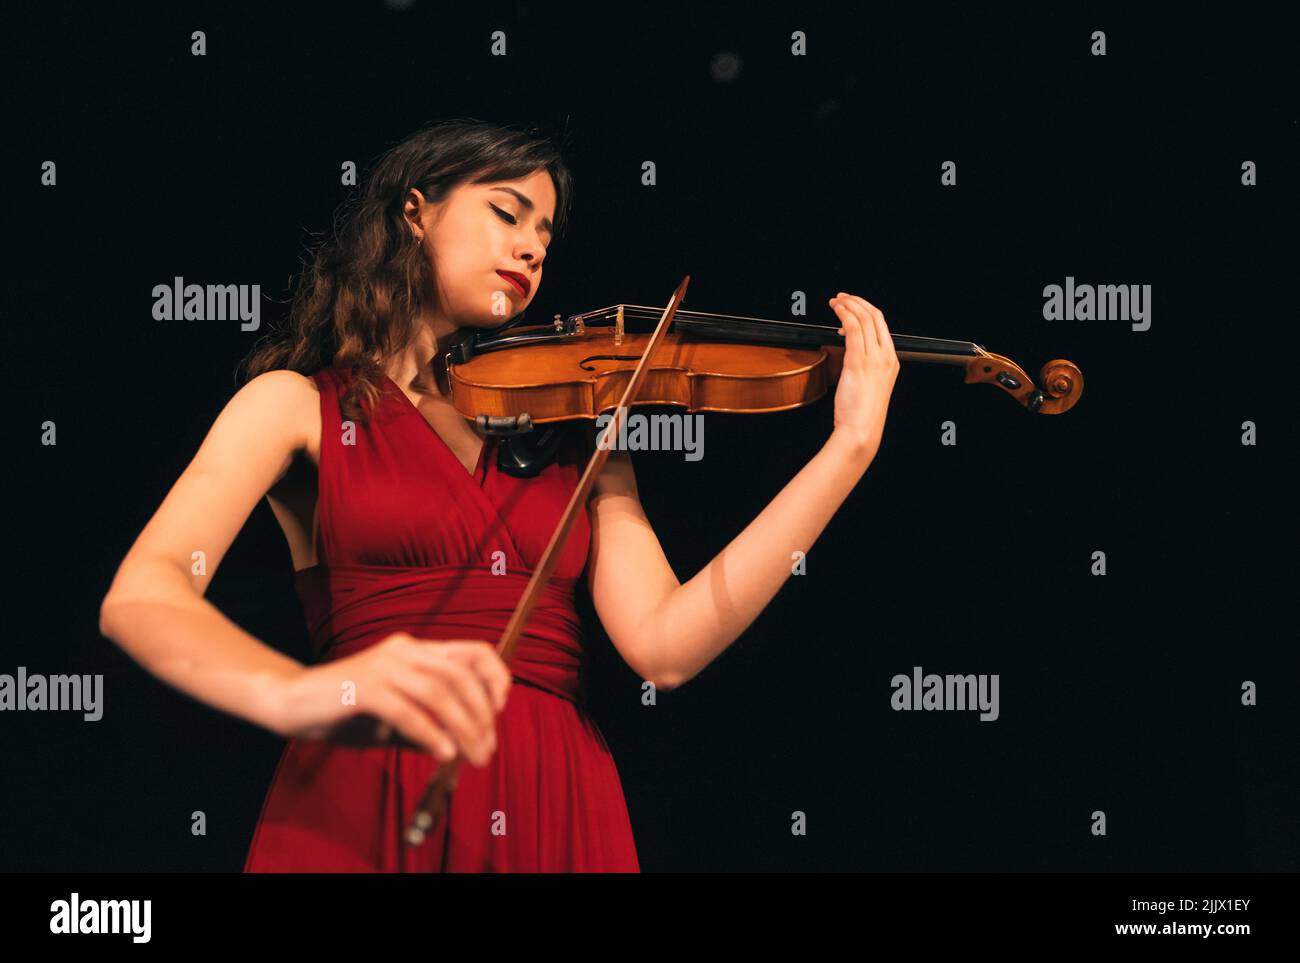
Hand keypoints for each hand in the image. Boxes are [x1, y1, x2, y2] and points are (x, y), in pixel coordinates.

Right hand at [272, 633, 511, 767]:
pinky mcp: (363, 687)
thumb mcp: (395, 720)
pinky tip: (442, 753)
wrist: (290, 703)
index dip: (494, 677)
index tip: (501, 710)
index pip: (472, 651)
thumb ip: (429, 726)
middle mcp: (404, 650)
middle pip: (460, 675)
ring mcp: (383, 665)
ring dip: (462, 726)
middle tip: (487, 749)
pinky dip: (429, 733)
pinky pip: (407, 710)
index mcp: (415, 650)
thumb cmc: (344, 712)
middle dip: (481, 714)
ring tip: (471, 756)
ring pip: (439, 691)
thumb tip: (462, 747)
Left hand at [827, 292, 899, 461]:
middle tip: (841, 297)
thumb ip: (863, 366)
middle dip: (857, 302)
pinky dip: (844, 315)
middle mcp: (886, 356)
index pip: (881, 325)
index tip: (851, 305)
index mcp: (891, 361)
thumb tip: (850, 352)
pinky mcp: (859, 362)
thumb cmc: (861, 413)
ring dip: (848, 305)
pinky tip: (836, 311)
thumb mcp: (867, 385)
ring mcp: (874, 358)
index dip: (866, 310)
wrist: (861, 430)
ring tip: (835, 301)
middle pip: (875, 316)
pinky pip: (854, 329)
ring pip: (864, 319)